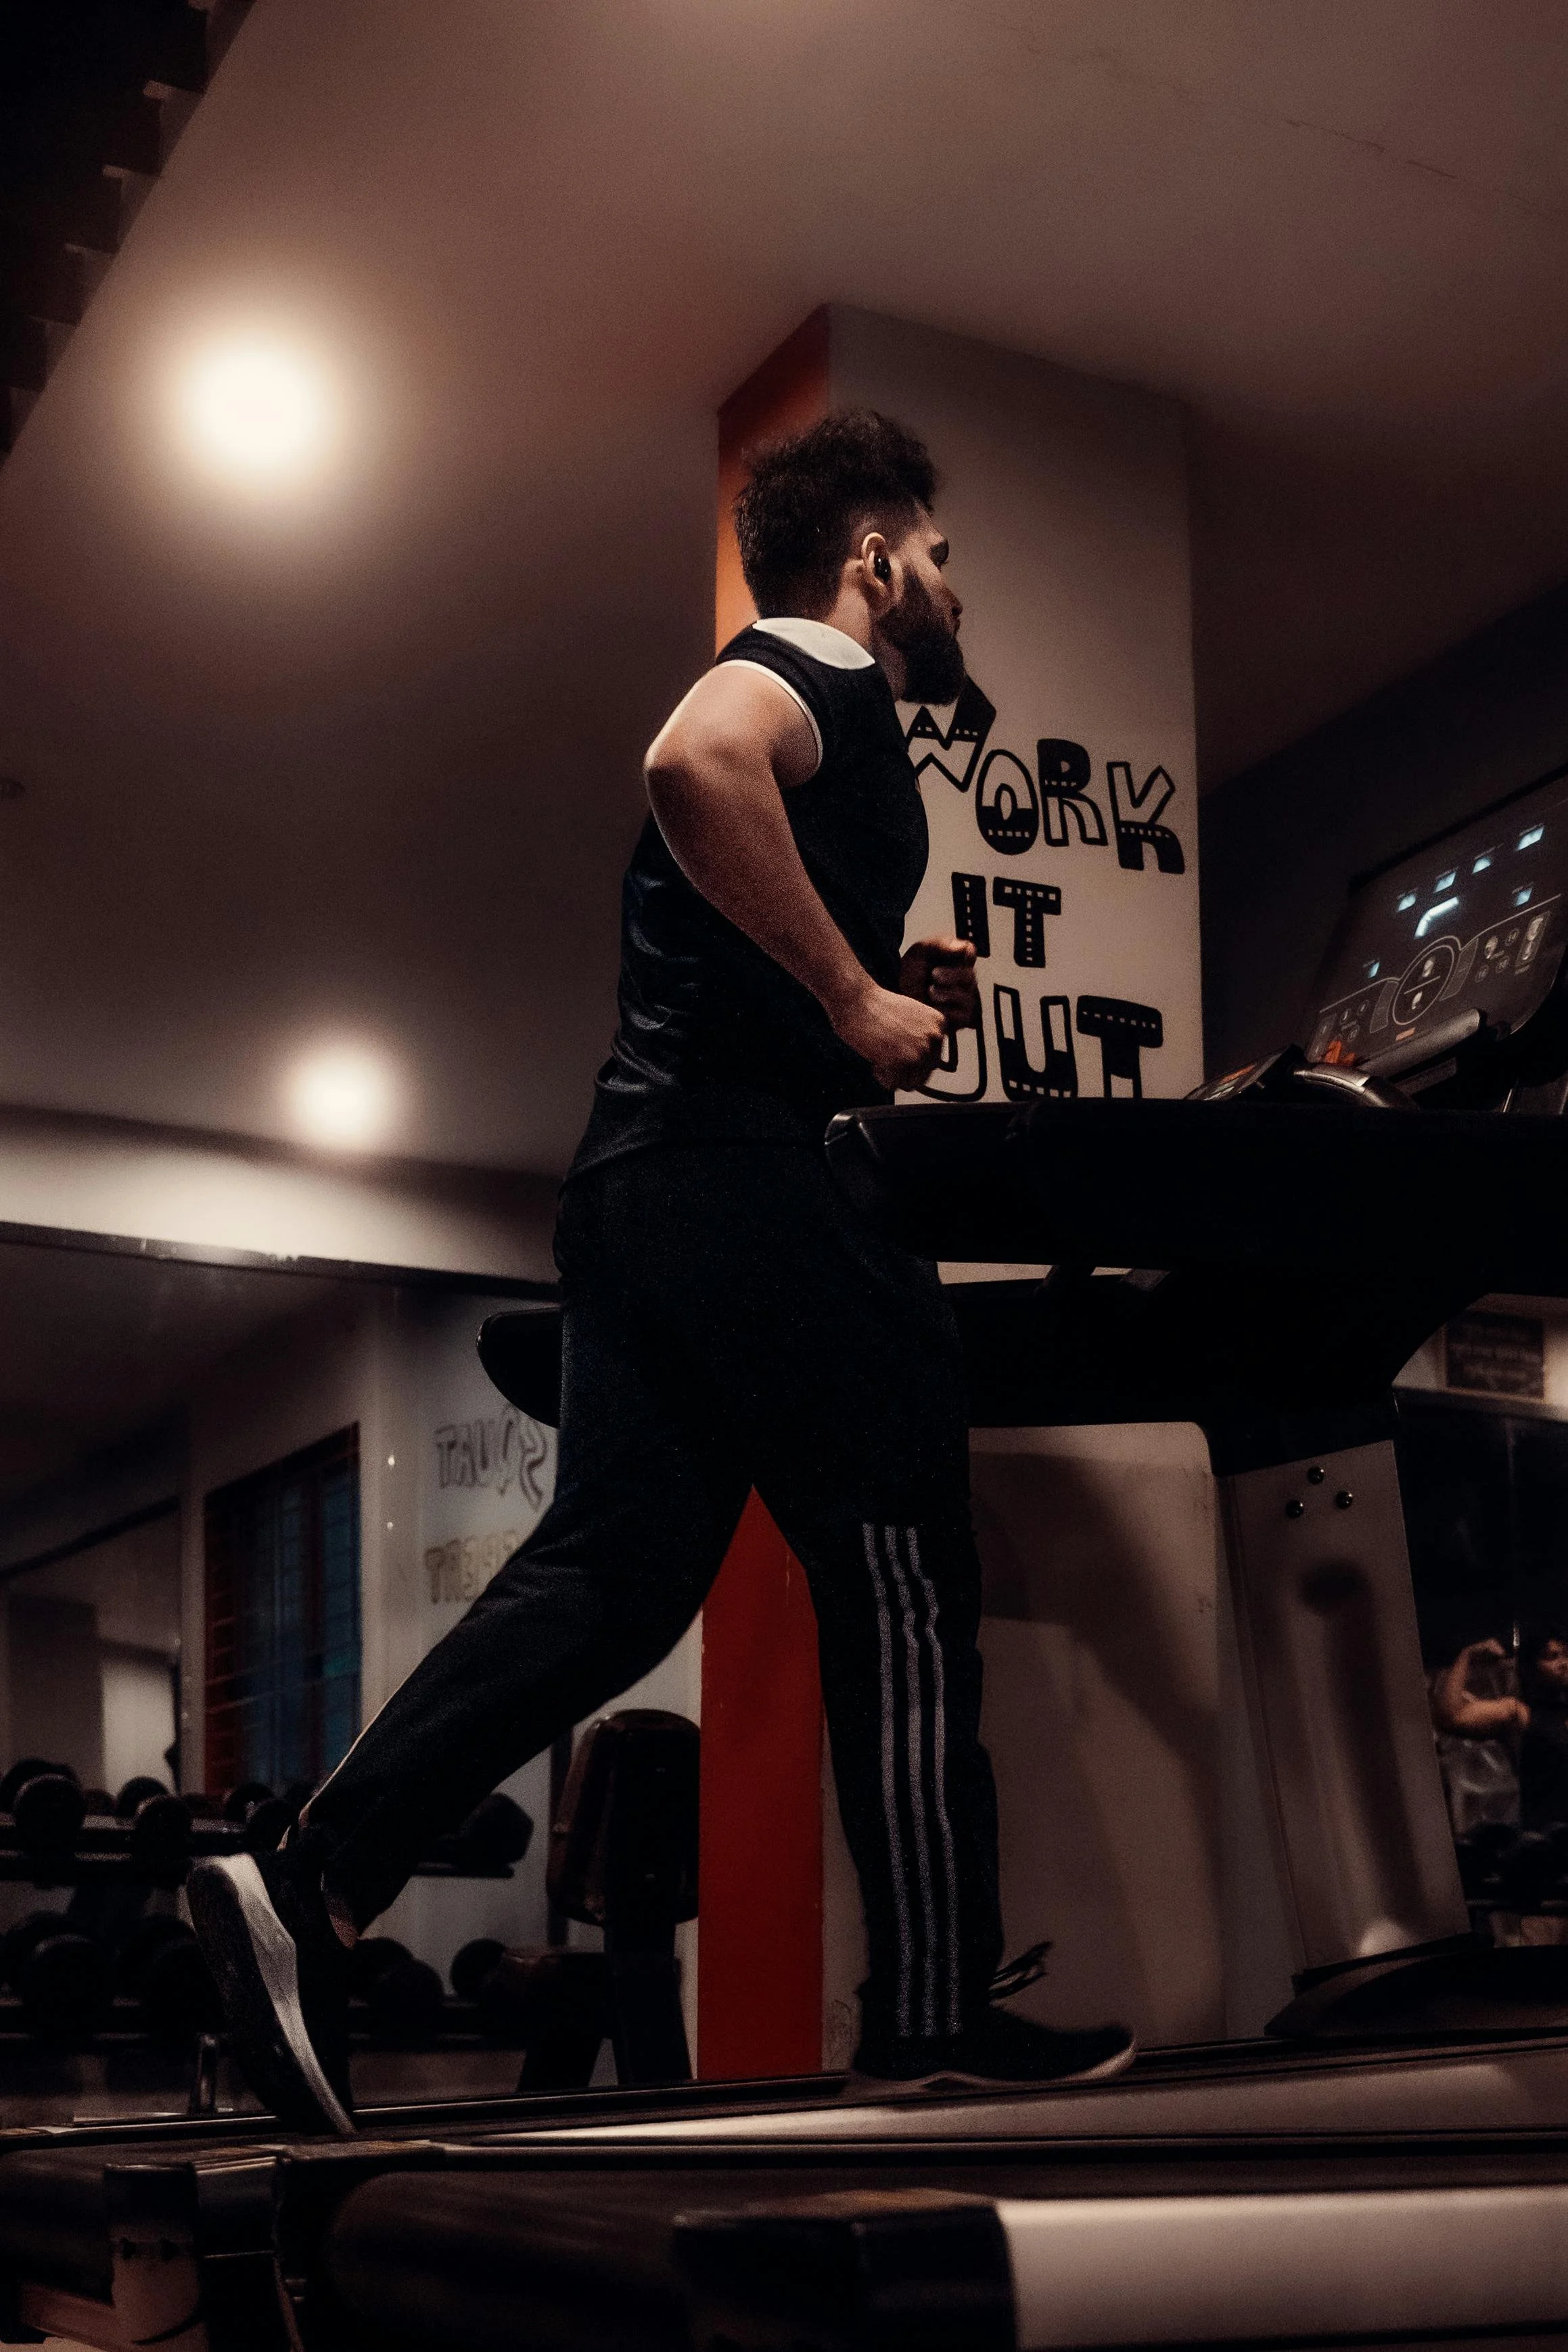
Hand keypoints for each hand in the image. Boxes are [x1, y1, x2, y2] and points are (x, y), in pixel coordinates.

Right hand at [831, 977, 947, 1090]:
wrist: (856, 1000)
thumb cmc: (875, 1006)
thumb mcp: (910, 1015)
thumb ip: (921, 1036)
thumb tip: (924, 1063)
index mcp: (939, 1024)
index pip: (932, 1059)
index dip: (911, 1059)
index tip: (895, 1049)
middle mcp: (935, 1037)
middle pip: (923, 1073)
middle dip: (903, 1070)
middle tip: (884, 1056)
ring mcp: (921, 1049)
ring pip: (910, 1083)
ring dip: (893, 1075)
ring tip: (879, 1059)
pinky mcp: (905, 1061)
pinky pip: (894, 1085)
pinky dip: (882, 1078)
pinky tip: (875, 1061)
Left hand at [900, 936, 978, 1029]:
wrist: (897, 994)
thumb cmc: (912, 970)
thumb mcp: (921, 951)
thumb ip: (940, 945)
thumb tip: (961, 947)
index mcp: (957, 959)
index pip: (970, 952)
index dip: (966, 953)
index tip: (954, 955)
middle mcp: (964, 979)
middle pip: (969, 975)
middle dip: (952, 975)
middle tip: (934, 974)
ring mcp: (963, 999)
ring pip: (966, 997)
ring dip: (947, 993)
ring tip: (930, 991)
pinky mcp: (959, 1017)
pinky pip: (960, 1015)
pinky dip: (946, 1010)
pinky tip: (933, 1008)